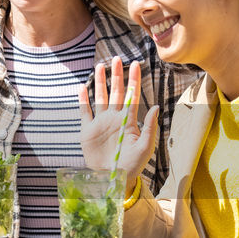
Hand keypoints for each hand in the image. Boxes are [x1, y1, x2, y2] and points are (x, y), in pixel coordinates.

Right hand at [80, 57, 158, 179]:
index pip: (132, 96)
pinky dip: (83, 100)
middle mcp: (114, 118)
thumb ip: (149, 127)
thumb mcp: (145, 147)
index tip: (136, 64)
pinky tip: (83, 87)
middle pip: (115, 92)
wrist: (114, 178)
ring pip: (100, 97)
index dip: (133, 80)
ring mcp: (101, 123)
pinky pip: (85, 112)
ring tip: (100, 66)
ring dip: (100, 82)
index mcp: (129, 121)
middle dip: (116, 75)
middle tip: (117, 59)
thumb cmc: (133, 165)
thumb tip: (155, 106)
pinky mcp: (88, 131)